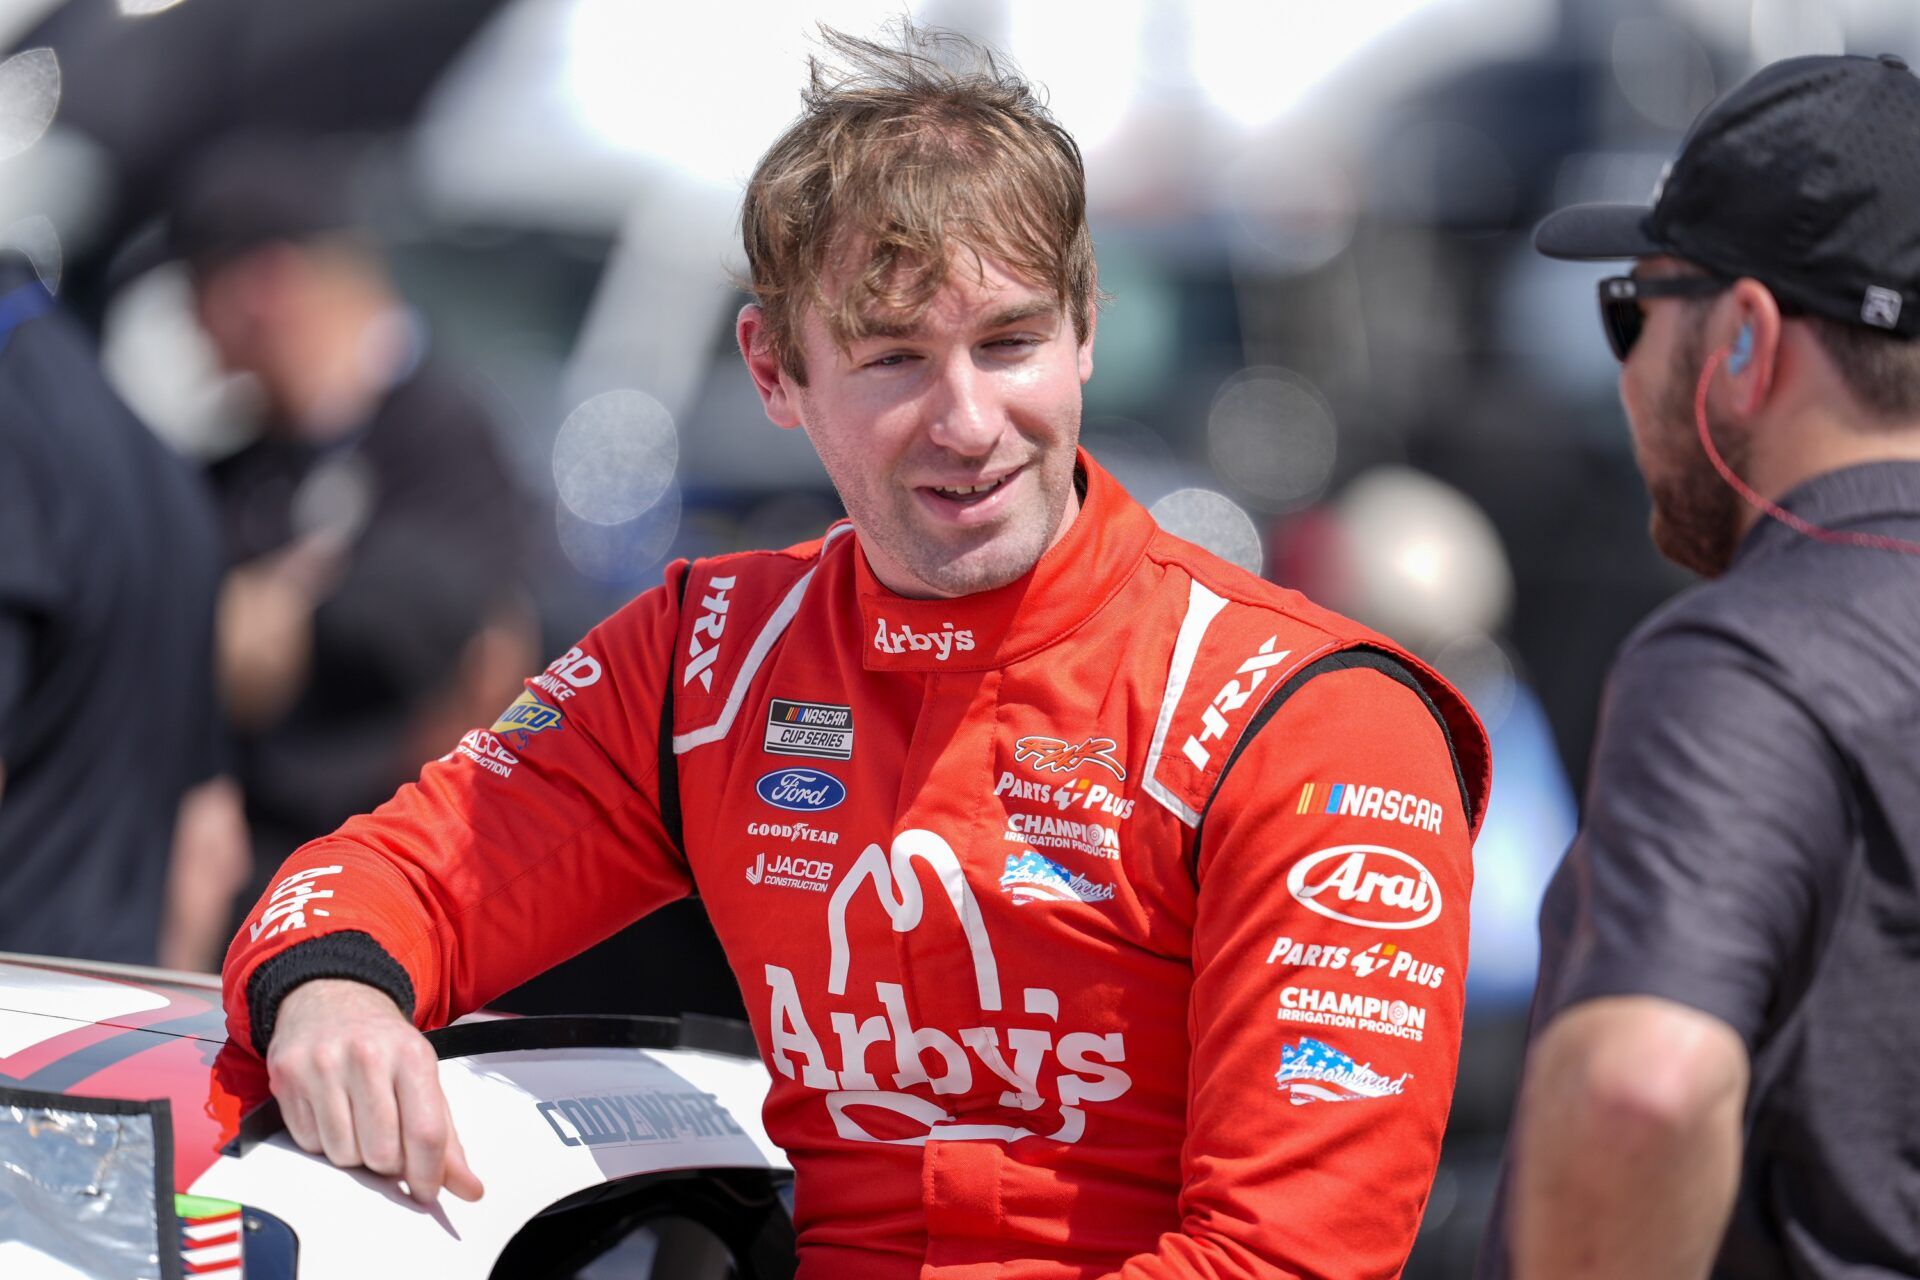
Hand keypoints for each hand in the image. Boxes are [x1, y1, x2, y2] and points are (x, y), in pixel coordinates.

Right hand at [265, 979, 484, 1204]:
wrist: (332, 997)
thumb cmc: (384, 1045)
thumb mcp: (423, 1077)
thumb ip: (446, 1137)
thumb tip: (469, 1189)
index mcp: (412, 1055)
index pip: (425, 1133)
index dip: (428, 1174)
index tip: (427, 1191)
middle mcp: (367, 1056)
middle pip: (382, 1153)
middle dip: (389, 1163)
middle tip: (389, 1143)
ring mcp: (323, 1065)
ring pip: (343, 1155)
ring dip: (355, 1154)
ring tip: (359, 1122)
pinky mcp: (287, 1076)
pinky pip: (309, 1144)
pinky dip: (324, 1141)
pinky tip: (332, 1112)